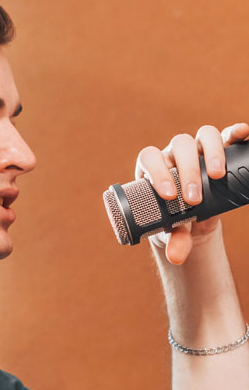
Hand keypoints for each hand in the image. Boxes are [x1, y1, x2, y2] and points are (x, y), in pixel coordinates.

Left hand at [134, 122, 248, 264]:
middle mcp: (174, 154)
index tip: (168, 195)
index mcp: (153, 168)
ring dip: (210, 153)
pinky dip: (233, 133)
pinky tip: (242, 133)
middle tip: (193, 198)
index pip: (150, 158)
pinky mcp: (219, 152)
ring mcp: (196, 151)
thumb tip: (176, 256)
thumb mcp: (172, 231)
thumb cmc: (173, 221)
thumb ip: (174, 240)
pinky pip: (226, 136)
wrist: (191, 221)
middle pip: (178, 147)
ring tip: (216, 176)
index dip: (157, 172)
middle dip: (186, 171)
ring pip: (201, 137)